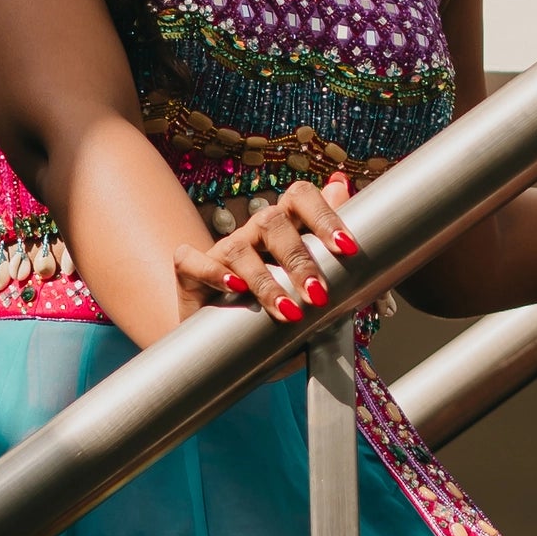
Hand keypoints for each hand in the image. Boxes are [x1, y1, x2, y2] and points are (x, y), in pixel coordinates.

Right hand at [172, 168, 366, 327]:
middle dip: (299, 260)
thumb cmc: (277, 311)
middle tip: (319, 295)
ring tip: (289, 312)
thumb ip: (331, 247)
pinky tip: (236, 288)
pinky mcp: (189, 271)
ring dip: (266, 281)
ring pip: (238, 247)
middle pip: (272, 222)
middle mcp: (253, 232)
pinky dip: (213, 272)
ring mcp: (221, 250)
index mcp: (286, 227)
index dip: (324, 215)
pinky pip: (192, 261)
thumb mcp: (312, 285)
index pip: (300, 197)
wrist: (226, 345)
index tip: (347, 249)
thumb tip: (343, 190)